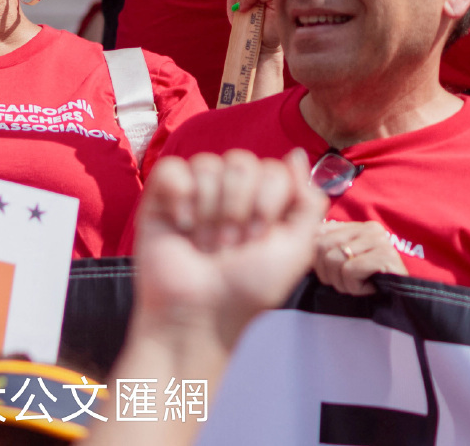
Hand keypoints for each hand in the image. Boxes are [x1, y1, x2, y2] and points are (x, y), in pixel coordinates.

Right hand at [130, 149, 327, 349]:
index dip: (267, 202)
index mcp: (262, 200)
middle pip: (241, 161)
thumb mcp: (295, 250)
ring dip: (210, 210)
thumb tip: (296, 155)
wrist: (200, 315)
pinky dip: (180, 196)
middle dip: (238, 207)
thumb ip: (307, 202)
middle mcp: (229, 193)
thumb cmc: (247, 289)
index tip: (258, 238)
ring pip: (207, 164)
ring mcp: (195, 193)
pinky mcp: (161, 198)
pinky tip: (182, 225)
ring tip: (205, 243)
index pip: (273, 169)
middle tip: (230, 244)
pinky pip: (172, 169)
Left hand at [313, 219, 410, 294]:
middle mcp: (369, 228)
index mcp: (356, 226)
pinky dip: (354, 286)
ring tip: (358, 286)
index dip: (315, 260)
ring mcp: (379, 240)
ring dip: (342, 283)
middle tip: (344, 284)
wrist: (402, 301)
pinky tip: (368, 288)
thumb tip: (303, 242)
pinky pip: (350, 270)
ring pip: (334, 260)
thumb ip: (327, 249)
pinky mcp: (386, 255)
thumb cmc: (369, 283)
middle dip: (327, 274)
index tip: (327, 275)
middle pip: (322, 247)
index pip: (317, 233)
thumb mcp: (345, 262)